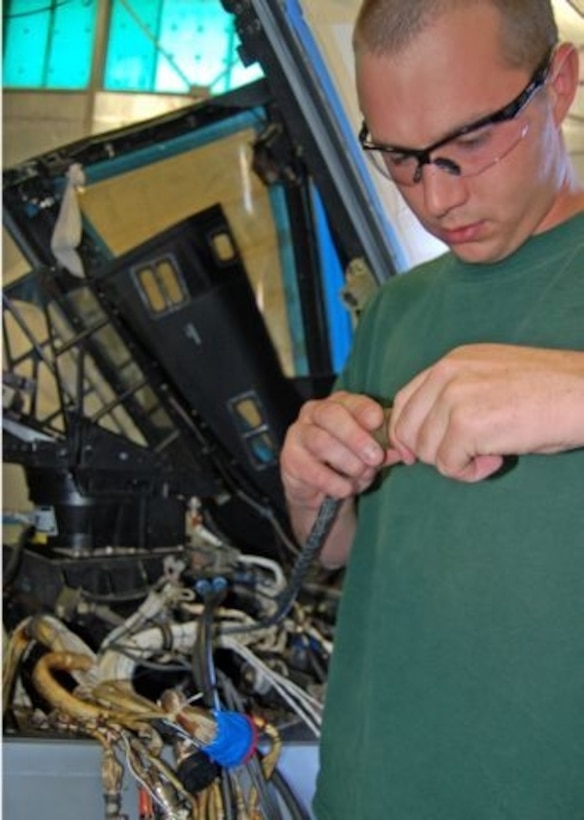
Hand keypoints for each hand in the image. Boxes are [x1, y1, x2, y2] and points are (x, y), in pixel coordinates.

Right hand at [281, 390, 395, 508]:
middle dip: (356, 437)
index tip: (379, 421)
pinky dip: (332, 482)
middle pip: (331, 415)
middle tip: (375, 457)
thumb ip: (384, 449)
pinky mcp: (289, 459)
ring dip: (346, 461)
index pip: (350, 400)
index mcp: (337, 404)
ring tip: (361, 475)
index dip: (364, 410)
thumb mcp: (369, 453)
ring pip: (321, 441)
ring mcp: (298, 434)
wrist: (320, 490)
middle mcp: (314, 413)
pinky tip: (345, 490)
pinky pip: (310, 469)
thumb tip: (402, 451)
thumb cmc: (347, 462)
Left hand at [389, 344, 583, 481]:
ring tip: (491, 453)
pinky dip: (470, 473)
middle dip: (432, 452)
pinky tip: (497, 459)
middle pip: (406, 430)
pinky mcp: (465, 425)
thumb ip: (455, 398)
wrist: (583, 393)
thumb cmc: (549, 392)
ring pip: (426, 451)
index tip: (426, 453)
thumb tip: (424, 439)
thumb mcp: (491, 380)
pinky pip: (448, 466)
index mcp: (451, 362)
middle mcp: (446, 375)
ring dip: (456, 462)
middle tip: (468, 455)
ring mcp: (453, 399)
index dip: (408, 434)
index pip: (404, 402)